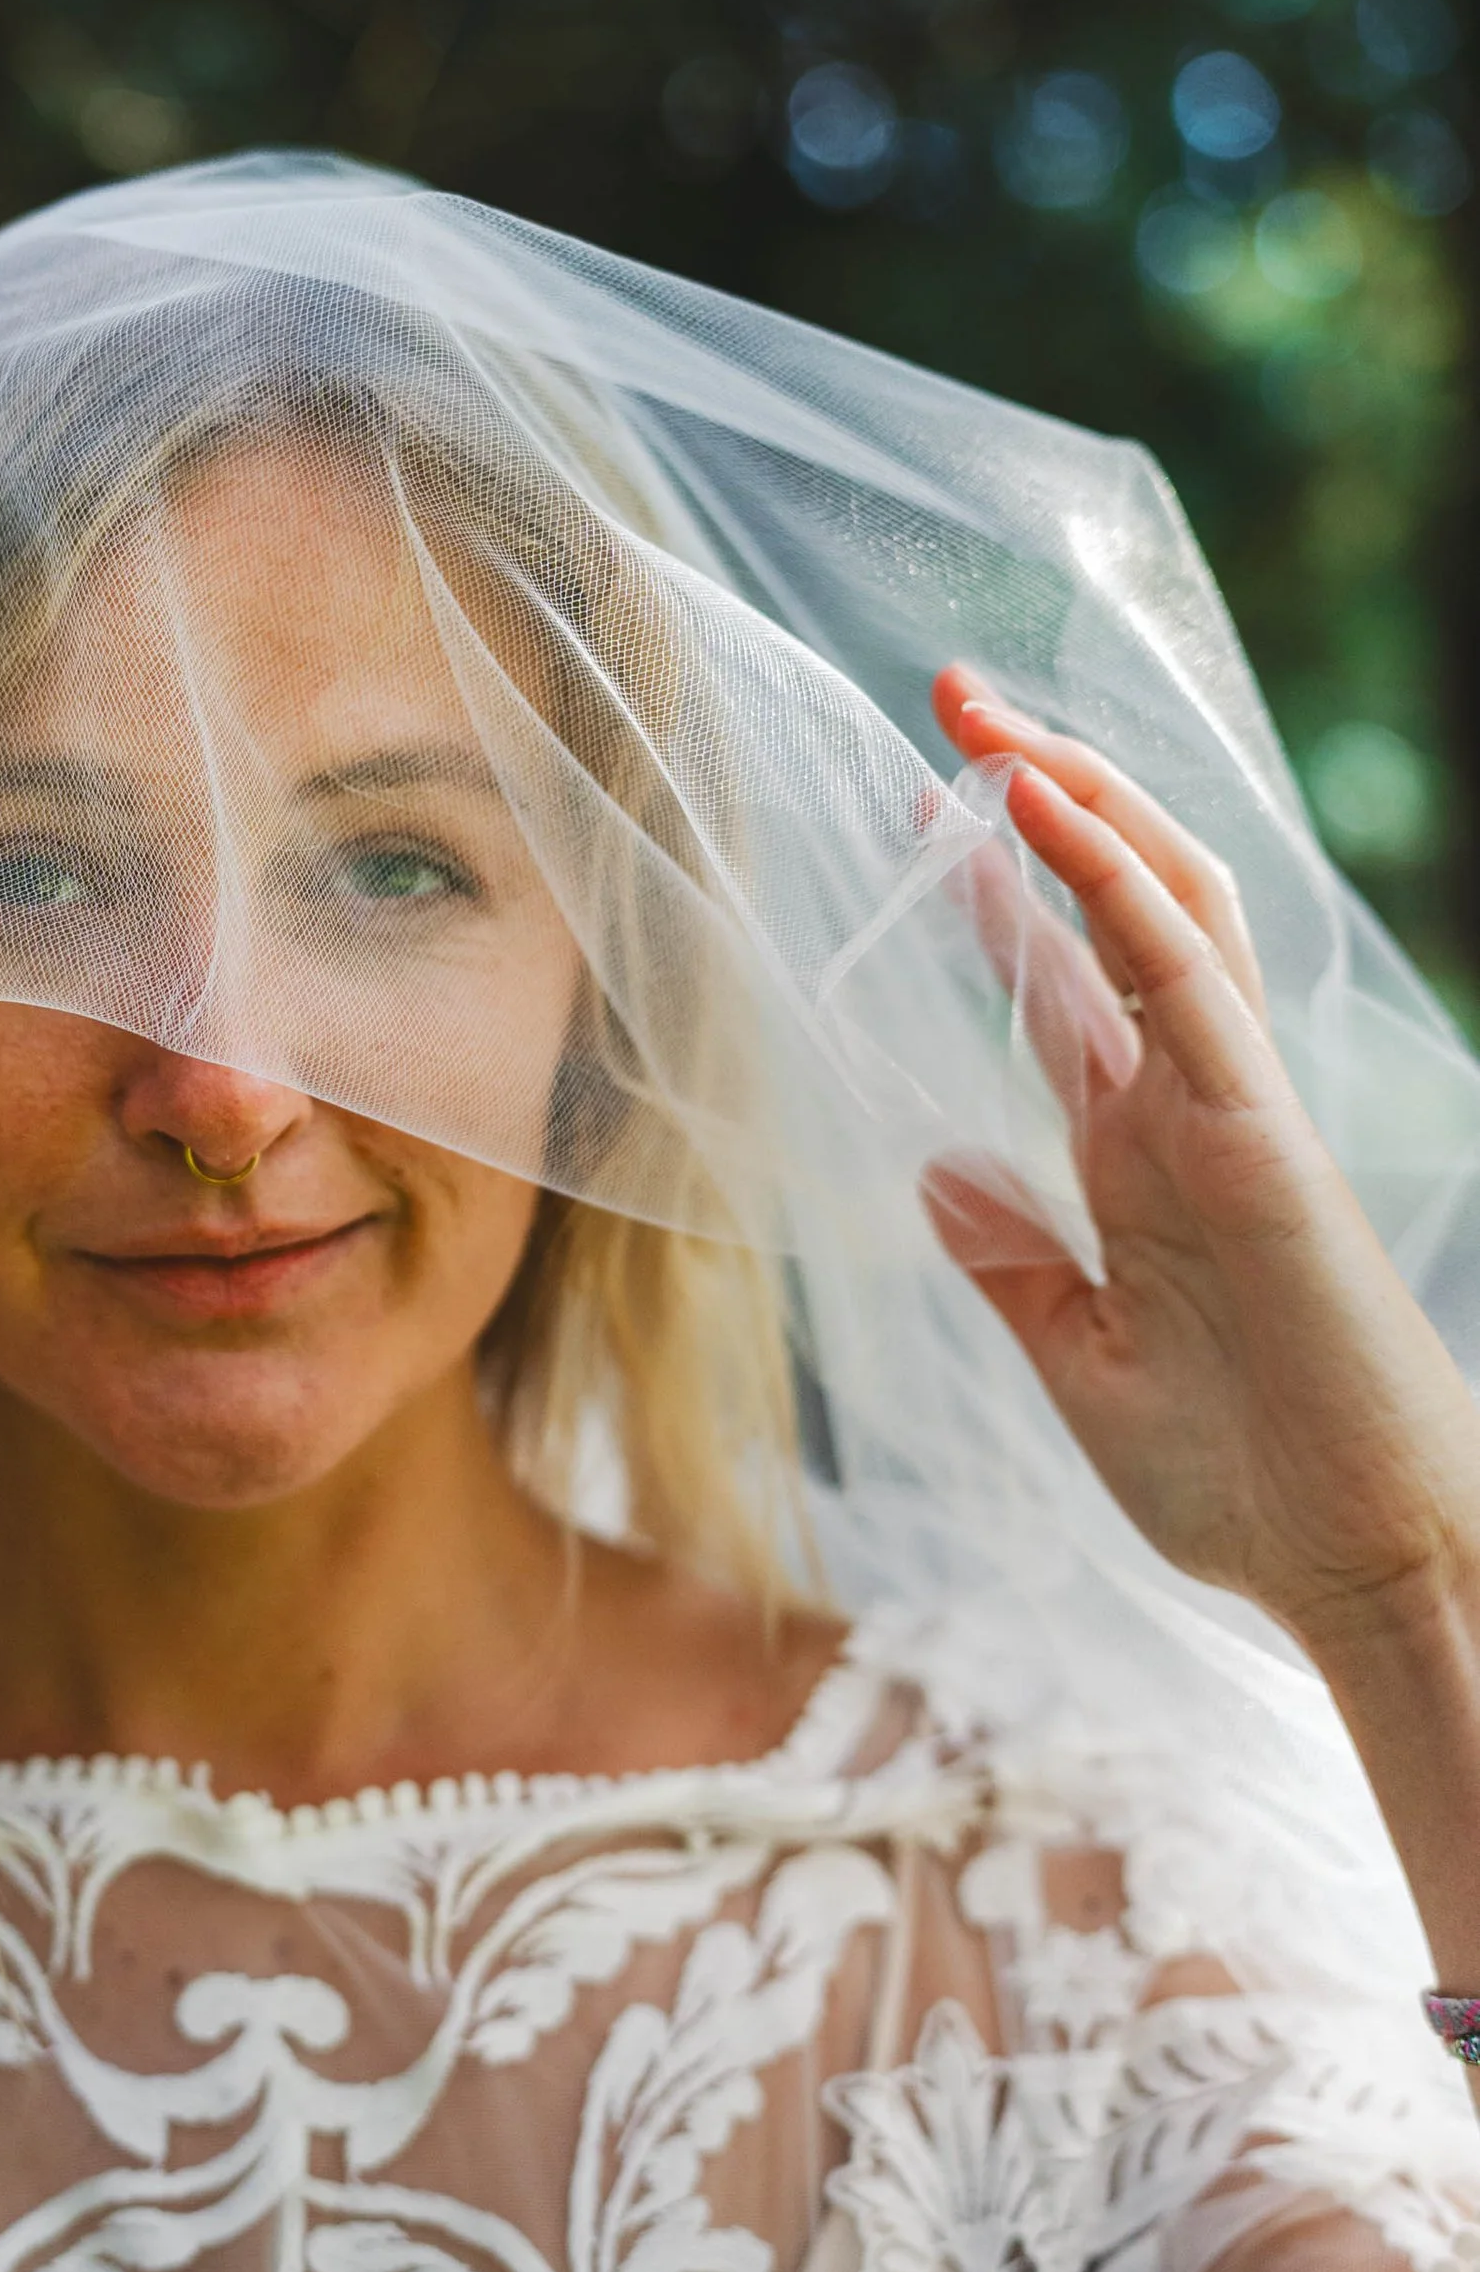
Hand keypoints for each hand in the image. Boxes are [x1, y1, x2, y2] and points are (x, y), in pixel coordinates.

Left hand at [924, 668, 1479, 1659]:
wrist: (1356, 1569)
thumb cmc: (1241, 1487)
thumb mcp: (1082, 1366)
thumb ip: (1016, 1265)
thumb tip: (937, 1172)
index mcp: (1141, 1156)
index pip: (1063, 983)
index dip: (994, 892)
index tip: (915, 814)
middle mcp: (1187, 1106)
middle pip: (1116, 902)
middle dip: (1039, 794)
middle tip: (947, 702)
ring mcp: (1231, 1107)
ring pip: (1163, 901)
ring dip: (1075, 795)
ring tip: (983, 715)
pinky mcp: (1261, 1132)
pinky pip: (1181, 976)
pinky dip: (1108, 880)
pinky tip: (1036, 809)